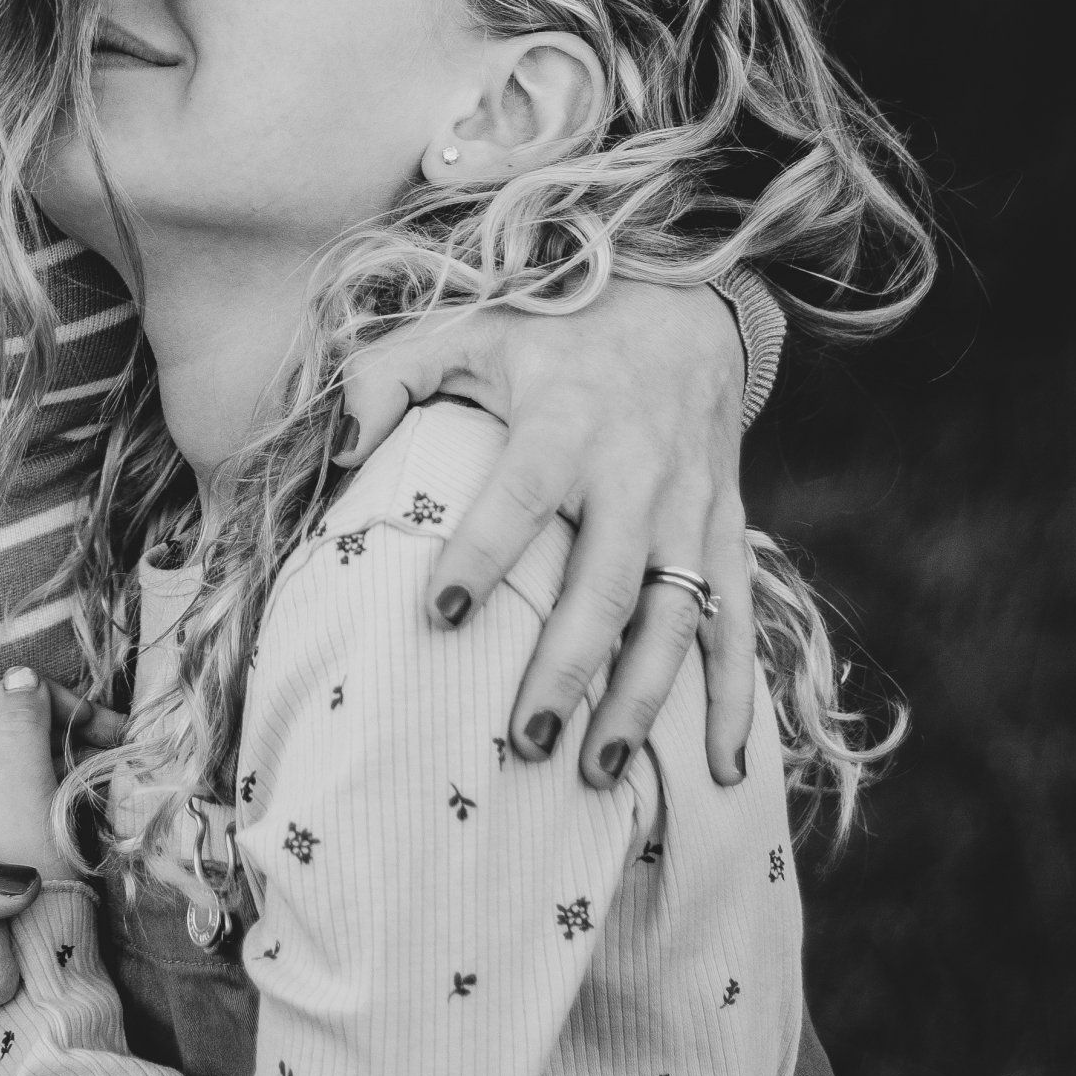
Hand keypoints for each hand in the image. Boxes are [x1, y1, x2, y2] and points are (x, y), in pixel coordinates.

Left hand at [0, 668, 123, 882]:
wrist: (40, 971)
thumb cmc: (31, 888)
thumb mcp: (28, 800)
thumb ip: (22, 731)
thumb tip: (21, 673)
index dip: (35, 698)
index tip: (85, 719)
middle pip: (4, 725)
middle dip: (58, 721)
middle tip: (110, 736)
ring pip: (22, 755)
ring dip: (68, 746)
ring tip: (110, 760)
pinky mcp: (3, 838)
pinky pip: (32, 786)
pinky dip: (64, 776)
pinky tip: (95, 787)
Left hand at [339, 279, 753, 786]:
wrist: (684, 303)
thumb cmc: (557, 329)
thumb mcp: (470, 330)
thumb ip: (390, 376)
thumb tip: (337, 447)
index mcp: (566, 422)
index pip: (519, 495)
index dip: (482, 553)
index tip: (438, 613)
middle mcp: (636, 473)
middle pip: (605, 584)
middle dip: (568, 668)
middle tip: (526, 742)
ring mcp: (690, 508)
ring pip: (675, 618)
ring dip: (642, 701)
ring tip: (597, 772)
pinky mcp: (725, 530)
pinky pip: (738, 620)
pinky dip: (736, 697)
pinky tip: (723, 769)